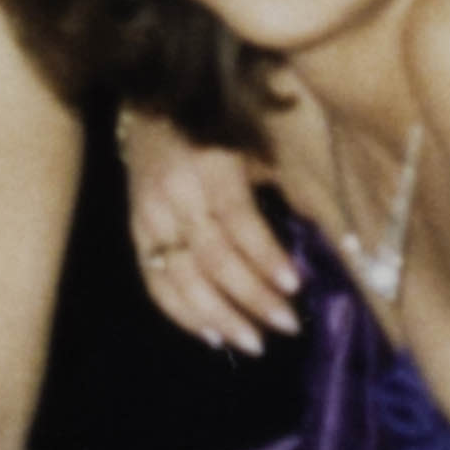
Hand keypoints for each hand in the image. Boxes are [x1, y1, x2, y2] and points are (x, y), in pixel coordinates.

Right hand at [123, 120, 300, 350]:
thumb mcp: (253, 143)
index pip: (237, 220)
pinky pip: (155, 283)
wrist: (149, 106)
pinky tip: (212, 335)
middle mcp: (175, 195)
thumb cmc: (217, 125)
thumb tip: (313, 234)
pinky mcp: (136, 233)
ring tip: (254, 342)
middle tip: (286, 326)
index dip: (264, 256)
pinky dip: (182, 314)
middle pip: (212, 258)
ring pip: (181, 278)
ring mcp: (150, 218)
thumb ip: (276, 186)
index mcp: (209, 167)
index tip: (294, 287)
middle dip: (251, 296)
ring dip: (219, 316)